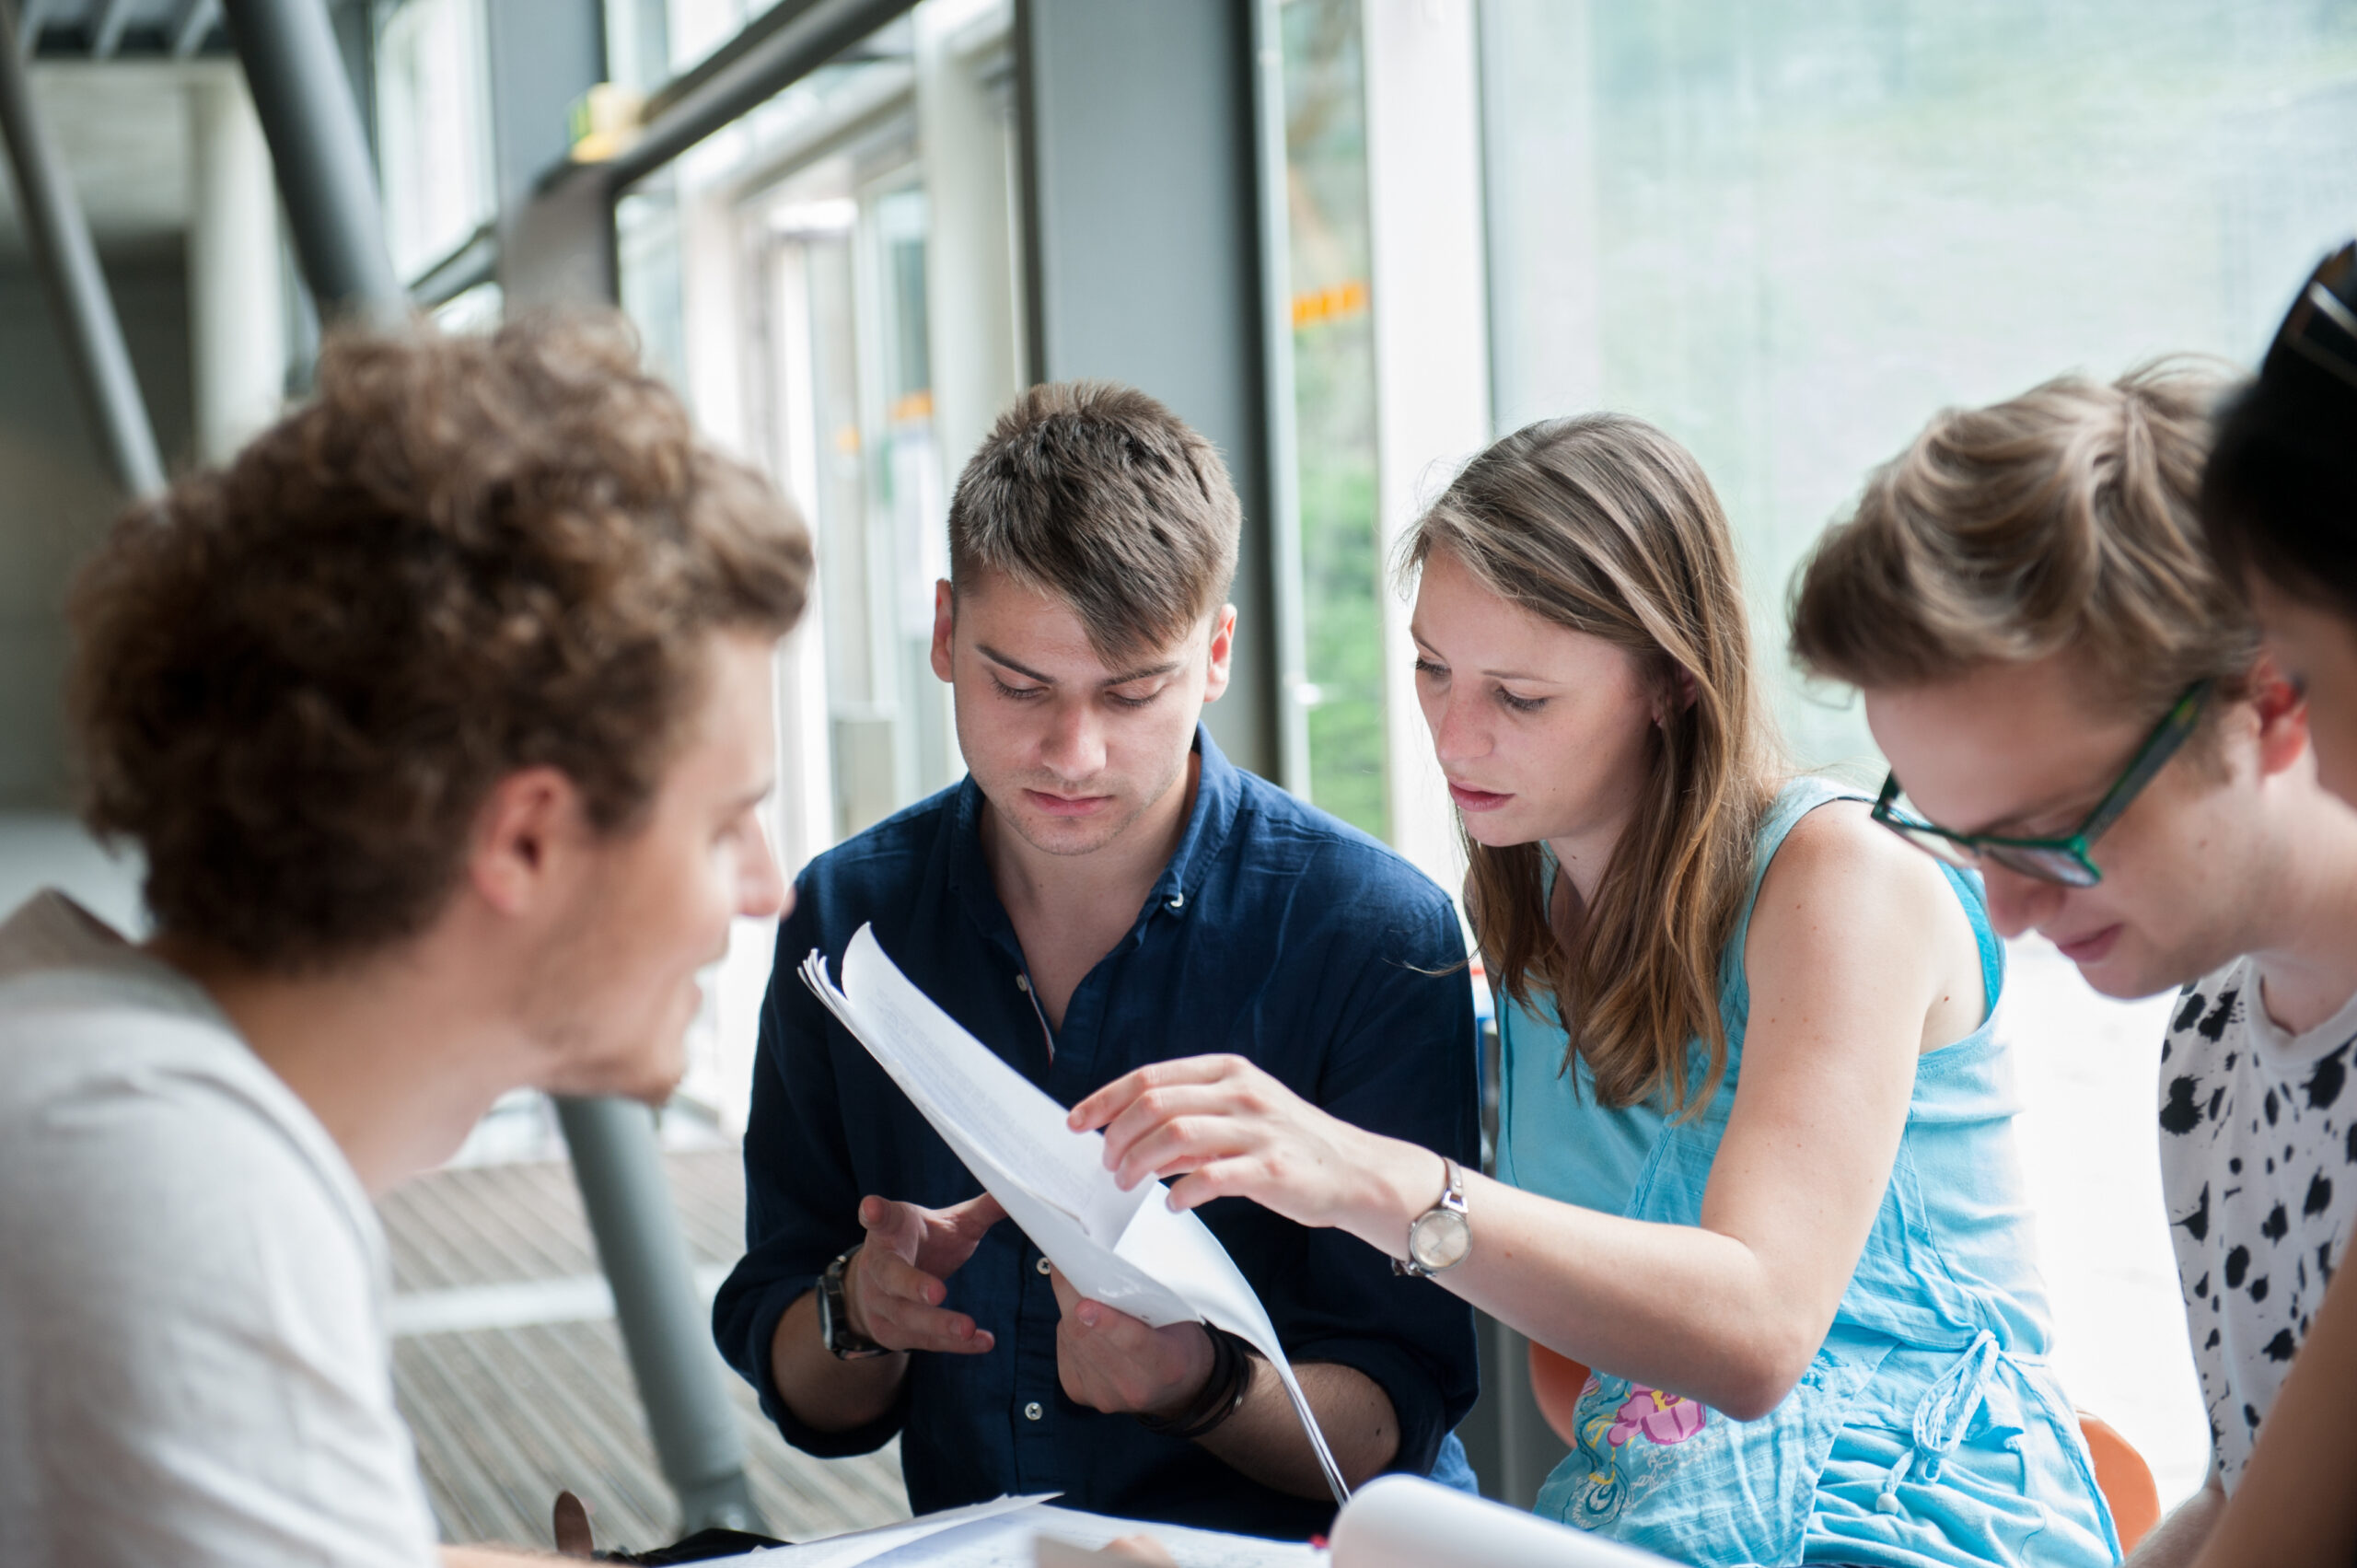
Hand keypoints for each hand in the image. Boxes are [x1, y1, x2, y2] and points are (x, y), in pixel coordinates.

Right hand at [843, 1192, 1005, 1354]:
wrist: (881, 1286)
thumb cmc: (922, 1244)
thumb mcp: (947, 1223)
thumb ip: (979, 1212)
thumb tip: (1016, 1192)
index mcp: (889, 1231)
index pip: (880, 1219)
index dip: (875, 1213)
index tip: (872, 1207)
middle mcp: (877, 1266)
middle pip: (890, 1276)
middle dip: (913, 1285)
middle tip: (938, 1292)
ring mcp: (879, 1303)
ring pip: (906, 1316)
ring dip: (938, 1324)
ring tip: (968, 1327)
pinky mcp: (891, 1332)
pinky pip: (924, 1340)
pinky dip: (953, 1344)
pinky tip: (981, 1341)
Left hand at [1047, 1266, 1216, 1416]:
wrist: (1180, 1388)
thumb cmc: (1180, 1339)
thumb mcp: (1182, 1316)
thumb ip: (1150, 1298)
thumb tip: (1108, 1261)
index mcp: (1167, 1366)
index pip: (1134, 1343)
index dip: (1108, 1323)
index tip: (1085, 1304)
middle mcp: (1133, 1387)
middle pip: (1088, 1337)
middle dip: (1073, 1296)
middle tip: (1068, 1260)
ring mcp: (1103, 1395)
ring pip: (1070, 1339)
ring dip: (1068, 1308)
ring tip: (1076, 1281)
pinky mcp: (1080, 1393)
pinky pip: (1064, 1349)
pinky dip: (1068, 1327)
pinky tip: (1081, 1318)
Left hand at [1068, 1054, 1413, 1236]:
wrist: (1357, 1171)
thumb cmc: (1290, 1145)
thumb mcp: (1240, 1116)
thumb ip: (1190, 1121)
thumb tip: (1131, 1136)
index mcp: (1228, 1071)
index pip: (1151, 1076)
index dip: (1106, 1098)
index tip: (1076, 1121)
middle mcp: (1242, 1092)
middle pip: (1155, 1104)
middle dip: (1117, 1135)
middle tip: (1105, 1164)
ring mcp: (1258, 1129)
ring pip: (1175, 1136)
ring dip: (1139, 1162)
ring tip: (1126, 1184)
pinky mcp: (1271, 1168)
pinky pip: (1210, 1177)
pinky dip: (1180, 1192)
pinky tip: (1171, 1205)